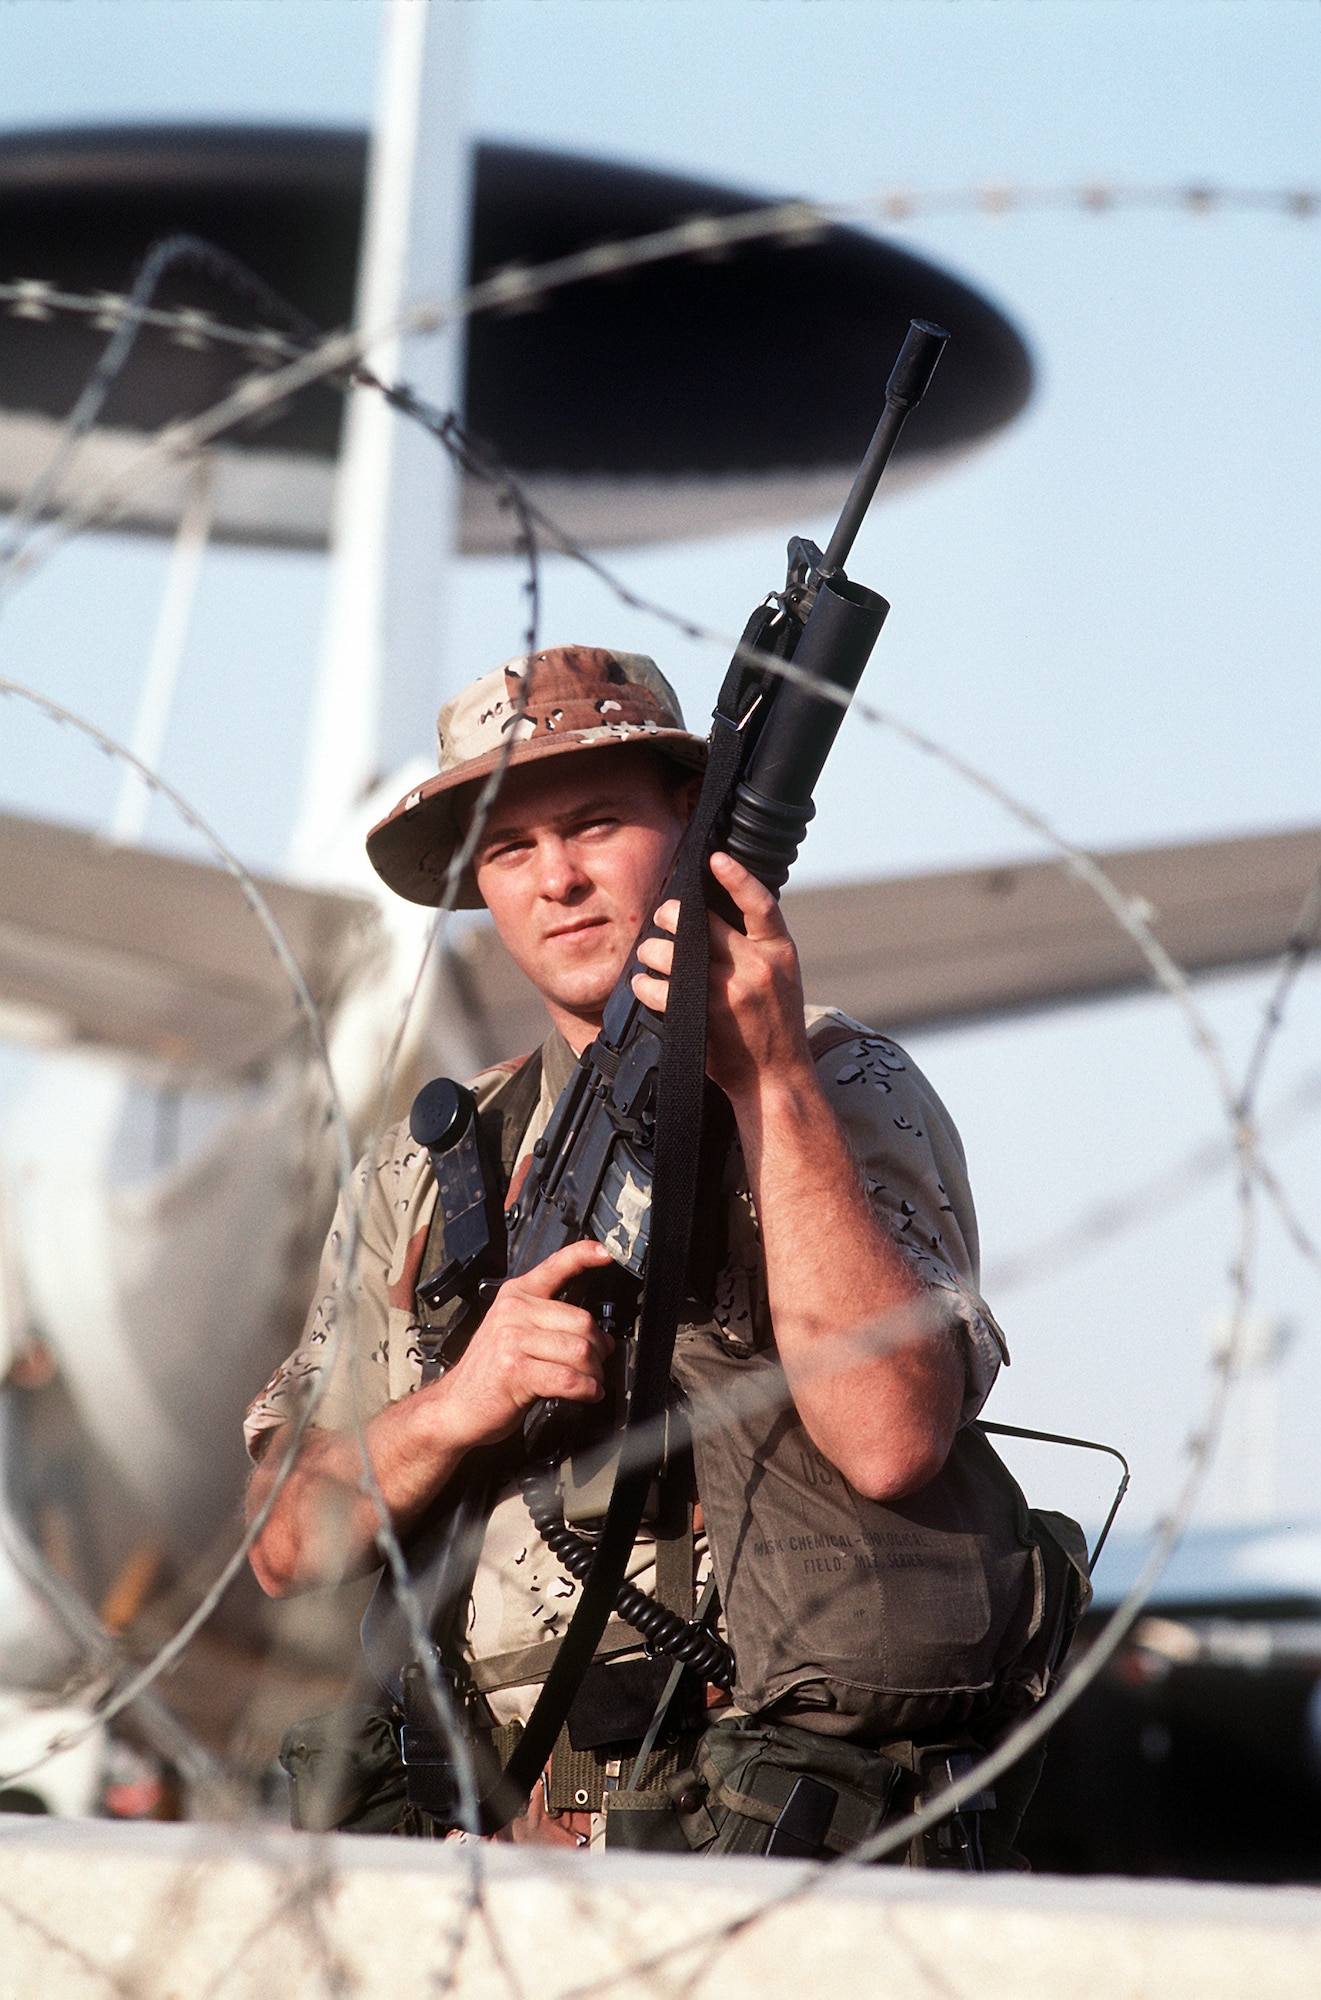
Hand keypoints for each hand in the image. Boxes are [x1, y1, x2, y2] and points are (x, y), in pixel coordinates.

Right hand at [438, 1238, 614, 1447]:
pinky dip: (586, 1390)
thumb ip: (553, 1325)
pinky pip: (568, 1378)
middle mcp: (513, 1311)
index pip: (555, 1266)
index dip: (584, 1255)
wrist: (454, 1407)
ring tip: (590, 1382)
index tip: (605, 1252)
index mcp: (516, 1295)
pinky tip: (587, 1394)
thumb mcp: (514, 1335)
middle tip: (595, 1366)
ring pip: (580, 1351)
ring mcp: (512, 1339)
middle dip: (599, 1350)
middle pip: (583, 1322)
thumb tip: (603, 1337)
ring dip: (594, 1374)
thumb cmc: (489, 1375)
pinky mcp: (515, 1370)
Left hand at [631, 850, 814, 1102]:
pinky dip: (644, 984)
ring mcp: (727, 992)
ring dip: (651, 952)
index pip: (759, 903)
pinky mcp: (702, 1016)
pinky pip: (657, 989)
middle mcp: (755, 967)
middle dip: (670, 916)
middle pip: (699, 922)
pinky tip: (644, 984)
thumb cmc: (774, 1023)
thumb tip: (719, 910)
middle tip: (662, 918)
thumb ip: (757, 944)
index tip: (714, 858)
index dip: (736, 876)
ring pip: (670, 953)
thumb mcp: (781, 976)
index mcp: (779, 952)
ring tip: (649, 957)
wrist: (774, 1077)